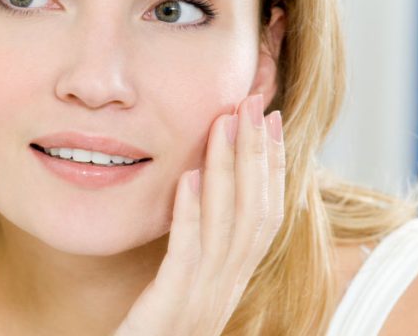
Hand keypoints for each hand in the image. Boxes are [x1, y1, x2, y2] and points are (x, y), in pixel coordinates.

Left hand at [114, 94, 284, 334]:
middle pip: (255, 213)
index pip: (262, 216)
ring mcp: (202, 302)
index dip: (269, 167)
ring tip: (223, 124)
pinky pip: (187, 255)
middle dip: (256, 155)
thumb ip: (191, 249)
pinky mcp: (171, 311)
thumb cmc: (148, 335)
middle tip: (252, 104)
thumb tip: (195, 192)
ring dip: (227, 170)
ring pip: (228, 227)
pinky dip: (190, 213)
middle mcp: (225, 290)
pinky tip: (187, 178)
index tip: (265, 121)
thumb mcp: (177, 289)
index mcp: (229, 282)